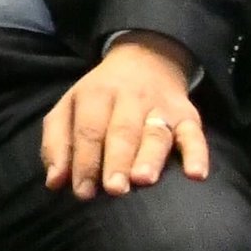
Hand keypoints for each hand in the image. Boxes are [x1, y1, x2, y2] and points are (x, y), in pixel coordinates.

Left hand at [44, 34, 208, 195]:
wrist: (147, 58)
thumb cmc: (101, 97)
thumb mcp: (70, 106)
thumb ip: (57, 142)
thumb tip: (53, 182)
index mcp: (96, 94)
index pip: (89, 129)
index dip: (85, 160)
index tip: (83, 191)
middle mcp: (130, 98)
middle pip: (122, 131)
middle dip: (116, 161)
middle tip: (113, 189)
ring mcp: (161, 107)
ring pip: (156, 133)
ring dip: (150, 157)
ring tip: (143, 180)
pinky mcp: (188, 116)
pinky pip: (195, 135)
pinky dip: (197, 154)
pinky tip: (196, 174)